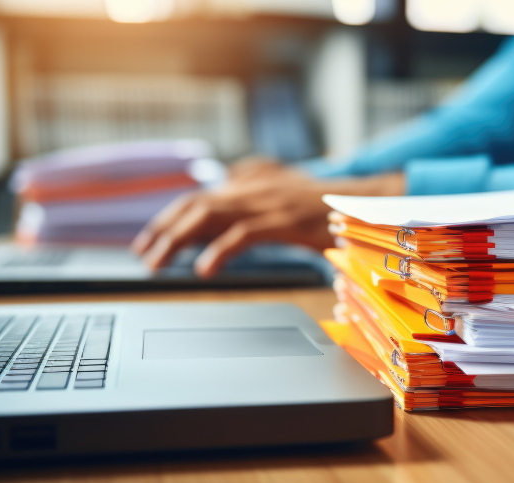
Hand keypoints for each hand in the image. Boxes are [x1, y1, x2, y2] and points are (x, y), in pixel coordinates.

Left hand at [131, 158, 403, 276]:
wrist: (371, 203)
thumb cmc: (332, 205)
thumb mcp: (288, 192)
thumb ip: (258, 190)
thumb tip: (229, 187)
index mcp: (254, 180)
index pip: (200, 195)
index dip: (170, 215)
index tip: (148, 238)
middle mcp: (256, 186)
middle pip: (196, 203)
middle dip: (163, 230)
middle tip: (143, 256)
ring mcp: (269, 202)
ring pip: (210, 216)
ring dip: (178, 241)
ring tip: (158, 265)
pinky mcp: (285, 220)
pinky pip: (243, 235)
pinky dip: (219, 251)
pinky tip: (204, 270)